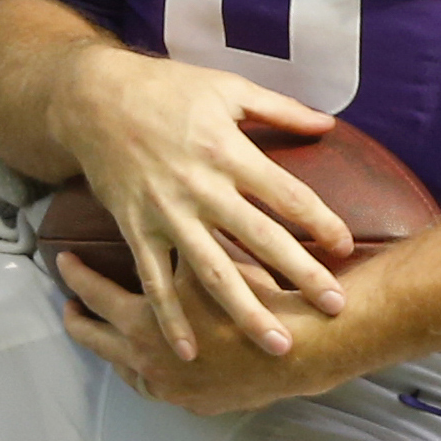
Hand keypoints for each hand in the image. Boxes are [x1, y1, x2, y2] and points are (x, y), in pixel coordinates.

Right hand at [47, 50, 352, 360]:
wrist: (94, 100)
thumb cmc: (166, 90)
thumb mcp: (228, 88)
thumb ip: (280, 109)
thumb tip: (328, 125)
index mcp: (228, 150)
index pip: (286, 193)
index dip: (320, 221)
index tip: (346, 247)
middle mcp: (201, 188)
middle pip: (260, 239)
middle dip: (300, 274)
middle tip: (336, 306)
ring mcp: (167, 214)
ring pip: (213, 272)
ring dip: (247, 311)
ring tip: (278, 345)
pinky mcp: (137, 230)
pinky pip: (156, 281)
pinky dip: (170, 318)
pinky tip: (189, 352)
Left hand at [54, 250, 347, 415]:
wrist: (302, 349)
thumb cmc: (257, 295)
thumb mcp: (213, 256)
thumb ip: (184, 235)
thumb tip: (160, 198)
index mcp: (142, 323)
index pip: (94, 295)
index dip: (77, 277)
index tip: (63, 261)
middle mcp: (146, 362)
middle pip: (96, 341)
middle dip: (80, 320)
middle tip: (70, 306)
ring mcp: (169, 389)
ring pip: (125, 371)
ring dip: (115, 350)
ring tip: (109, 334)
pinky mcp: (196, 404)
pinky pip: (160, 391)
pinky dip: (151, 375)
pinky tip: (153, 363)